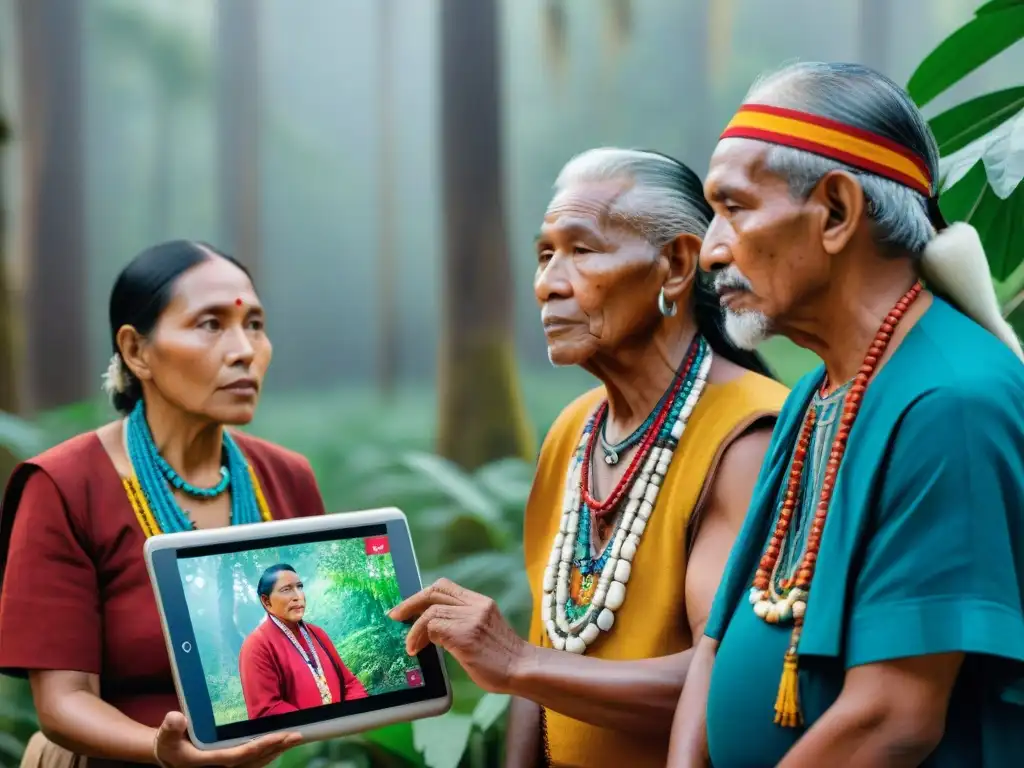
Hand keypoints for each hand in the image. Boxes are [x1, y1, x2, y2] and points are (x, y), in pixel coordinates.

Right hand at [153, 712, 301, 767]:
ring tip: (294, 739)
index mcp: (208, 761)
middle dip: (276, 748)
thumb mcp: (166, 735)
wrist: (169, 754)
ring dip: (276, 751)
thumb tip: (176, 717)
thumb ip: (171, 727)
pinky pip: (254, 762)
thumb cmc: (169, 743)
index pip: (239, 755)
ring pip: (257, 762)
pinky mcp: (231, 765)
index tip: (277, 736)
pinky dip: (269, 754)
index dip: (259, 747)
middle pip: (254, 760)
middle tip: (297, 735)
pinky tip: (279, 745)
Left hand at [389, 578, 528, 693]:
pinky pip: (433, 627)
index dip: (422, 594)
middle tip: (396, 616)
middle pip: (434, 591)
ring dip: (413, 628)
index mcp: (481, 602)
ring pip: (430, 611)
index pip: (445, 586)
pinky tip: (418, 649)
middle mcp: (476, 605)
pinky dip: (419, 637)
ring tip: (410, 645)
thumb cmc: (502, 659)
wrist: (522, 669)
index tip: (408, 607)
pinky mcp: (466, 635)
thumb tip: (431, 628)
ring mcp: (472, 618)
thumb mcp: (482, 631)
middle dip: (410, 603)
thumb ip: (462, 623)